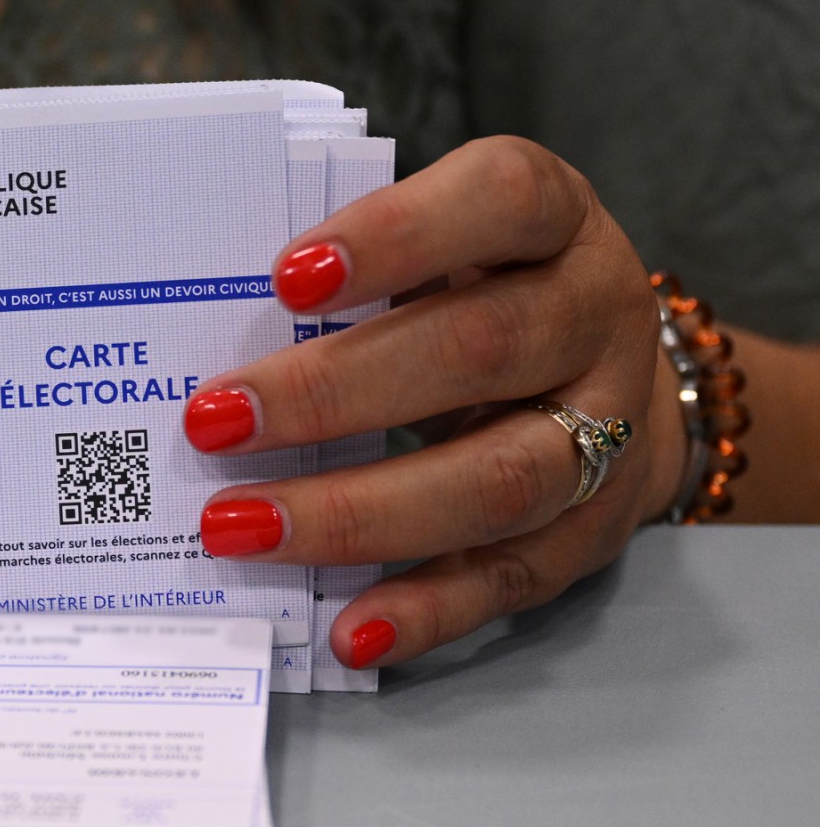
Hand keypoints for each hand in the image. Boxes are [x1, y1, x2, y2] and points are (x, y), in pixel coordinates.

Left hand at [183, 137, 685, 669]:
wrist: (620, 375)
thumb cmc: (484, 286)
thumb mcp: (442, 240)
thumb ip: (353, 269)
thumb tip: (207, 329)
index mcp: (554, 219)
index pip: (500, 199)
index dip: (397, 235)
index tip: (285, 278)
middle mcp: (598, 315)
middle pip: (480, 349)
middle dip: (333, 391)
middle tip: (211, 421)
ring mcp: (612, 428)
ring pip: (499, 478)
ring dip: (357, 512)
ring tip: (240, 527)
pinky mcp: (596, 527)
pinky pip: (512, 577)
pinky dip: (426, 608)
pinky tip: (347, 627)